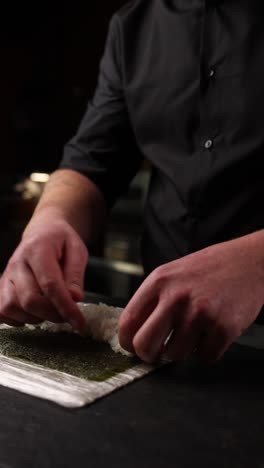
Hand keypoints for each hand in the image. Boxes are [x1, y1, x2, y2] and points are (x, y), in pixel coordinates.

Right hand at [0, 210, 87, 329]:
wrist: (42, 231)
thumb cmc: (61, 242)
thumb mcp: (77, 250)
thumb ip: (75, 274)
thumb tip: (75, 298)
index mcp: (37, 249)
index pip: (50, 284)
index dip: (65, 307)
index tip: (79, 322)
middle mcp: (17, 263)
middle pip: (29, 300)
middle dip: (52, 314)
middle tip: (68, 315)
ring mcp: (6, 275)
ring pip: (11, 308)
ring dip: (35, 317)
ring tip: (51, 309)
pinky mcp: (1, 287)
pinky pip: (1, 311)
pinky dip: (17, 318)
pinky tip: (33, 313)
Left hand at [119, 233, 263, 362]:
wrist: (250, 261)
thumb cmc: (210, 268)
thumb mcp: (172, 272)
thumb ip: (153, 299)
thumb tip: (135, 331)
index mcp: (159, 281)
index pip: (128, 322)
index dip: (127, 342)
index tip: (133, 346)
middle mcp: (176, 297)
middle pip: (145, 345)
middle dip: (149, 355)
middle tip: (158, 351)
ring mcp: (200, 313)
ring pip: (175, 355)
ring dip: (183, 350)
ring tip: (193, 331)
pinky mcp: (223, 328)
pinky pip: (204, 358)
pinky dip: (207, 351)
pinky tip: (211, 332)